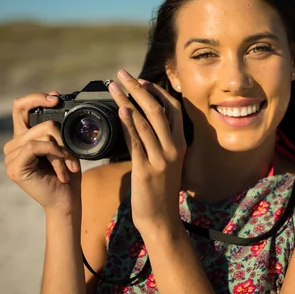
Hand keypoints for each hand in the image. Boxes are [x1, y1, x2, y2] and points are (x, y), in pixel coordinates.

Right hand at [3, 91, 81, 214]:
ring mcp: (11, 156)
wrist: (65, 201)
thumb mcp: (65, 145)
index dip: (35, 98)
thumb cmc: (67, 174)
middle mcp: (13, 145)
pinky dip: (55, 154)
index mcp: (23, 137)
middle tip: (72, 156)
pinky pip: (36, 146)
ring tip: (69, 167)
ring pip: (41, 134)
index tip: (55, 98)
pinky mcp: (14, 166)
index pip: (20, 107)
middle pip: (38, 121)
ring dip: (61, 151)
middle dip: (61, 137)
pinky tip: (63, 168)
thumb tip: (56, 97)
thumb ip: (58, 126)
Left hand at [108, 69, 186, 233]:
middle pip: (157, 109)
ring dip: (128, 100)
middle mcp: (174, 148)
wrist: (161, 219)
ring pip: (145, 122)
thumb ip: (156, 140)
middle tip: (122, 74)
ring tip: (114, 87)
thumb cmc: (159, 189)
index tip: (141, 80)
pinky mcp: (147, 169)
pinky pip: (137, 142)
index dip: (157, 91)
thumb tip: (140, 118)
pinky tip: (120, 110)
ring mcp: (161, 158)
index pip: (173, 108)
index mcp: (180, 143)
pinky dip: (129, 123)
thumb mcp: (164, 161)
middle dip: (138, 88)